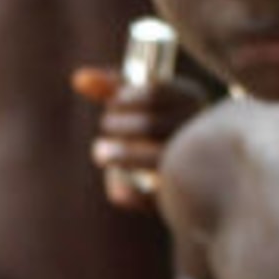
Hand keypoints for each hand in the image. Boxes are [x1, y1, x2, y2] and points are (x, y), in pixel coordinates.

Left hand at [72, 66, 211, 210]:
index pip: (154, 94)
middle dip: (118, 125)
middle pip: (150, 126)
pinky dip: (128, 192)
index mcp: (192, 101)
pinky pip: (149, 198)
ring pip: (155, 160)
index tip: (113, 104)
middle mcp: (200, 132)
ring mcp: (193, 167)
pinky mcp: (180, 200)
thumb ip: (112, 89)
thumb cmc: (162, 129)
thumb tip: (78, 79)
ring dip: (120, 155)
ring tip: (100, 151)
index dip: (125, 99)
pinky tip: (116, 188)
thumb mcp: (142, 104)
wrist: (197, 178)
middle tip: (106, 125)